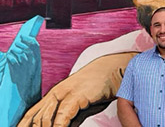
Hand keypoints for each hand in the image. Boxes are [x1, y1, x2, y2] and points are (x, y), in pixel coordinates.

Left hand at [8, 35, 41, 103]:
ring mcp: (24, 67)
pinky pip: (11, 59)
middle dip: (19, 44)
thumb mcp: (35, 69)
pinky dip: (9, 57)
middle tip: (16, 46)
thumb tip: (24, 47)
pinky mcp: (16, 71)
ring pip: (18, 52)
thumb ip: (32, 58)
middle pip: (25, 47)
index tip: (23, 36)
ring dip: (13, 51)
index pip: (35, 46)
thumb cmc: (30, 81)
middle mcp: (33, 63)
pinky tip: (10, 60)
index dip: (29, 39)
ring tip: (12, 54)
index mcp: (38, 62)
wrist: (28, 94)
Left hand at [18, 52, 136, 126]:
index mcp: (54, 95)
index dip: (25, 125)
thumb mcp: (82, 105)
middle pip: (36, 117)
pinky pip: (63, 115)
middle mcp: (56, 93)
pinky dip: (58, 126)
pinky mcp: (76, 95)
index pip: (32, 114)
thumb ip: (71, 118)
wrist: (112, 70)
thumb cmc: (98, 86)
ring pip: (45, 117)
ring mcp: (65, 93)